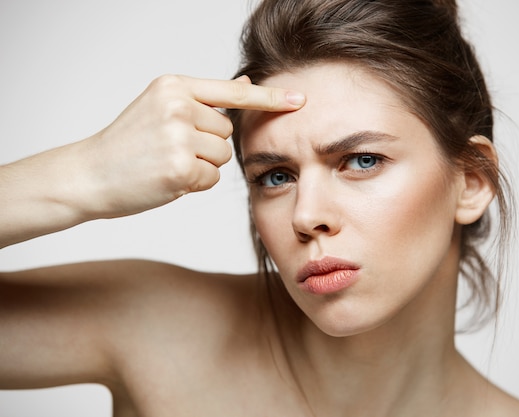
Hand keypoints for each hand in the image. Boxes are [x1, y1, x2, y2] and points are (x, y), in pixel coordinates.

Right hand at [76, 74, 304, 218]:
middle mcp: (178, 106)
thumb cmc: (126, 145)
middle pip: (227, 131)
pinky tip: (166, 179)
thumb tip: (244, 84)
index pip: (232, 92)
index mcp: (173, 87)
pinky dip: (194, 184)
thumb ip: (202, 99)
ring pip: (222, 157)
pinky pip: (211, 179)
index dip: (270, 98)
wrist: (88, 174)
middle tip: (171, 150)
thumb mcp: (160, 107)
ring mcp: (179, 137)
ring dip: (202, 166)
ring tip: (166, 163)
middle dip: (207, 145)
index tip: (301, 100)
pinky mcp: (180, 168)